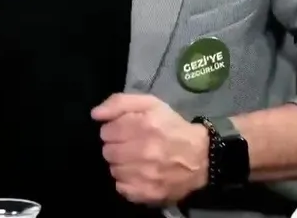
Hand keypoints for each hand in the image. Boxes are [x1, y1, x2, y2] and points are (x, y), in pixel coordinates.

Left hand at [91, 94, 208, 205]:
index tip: (126, 131)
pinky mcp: (147, 193)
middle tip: (132, 146)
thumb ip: (119, 103)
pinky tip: (139, 173)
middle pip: (107, 152)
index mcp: (144, 125)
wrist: (201, 158)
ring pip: (113, 170)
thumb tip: (95, 114)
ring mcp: (145, 175)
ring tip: (137, 159)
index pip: (106, 131)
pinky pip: (121, 188)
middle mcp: (143, 151)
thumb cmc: (172, 127)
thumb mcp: (151, 104)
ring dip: (122, 164)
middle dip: (117, 147)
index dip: (115, 130)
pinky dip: (127, 181)